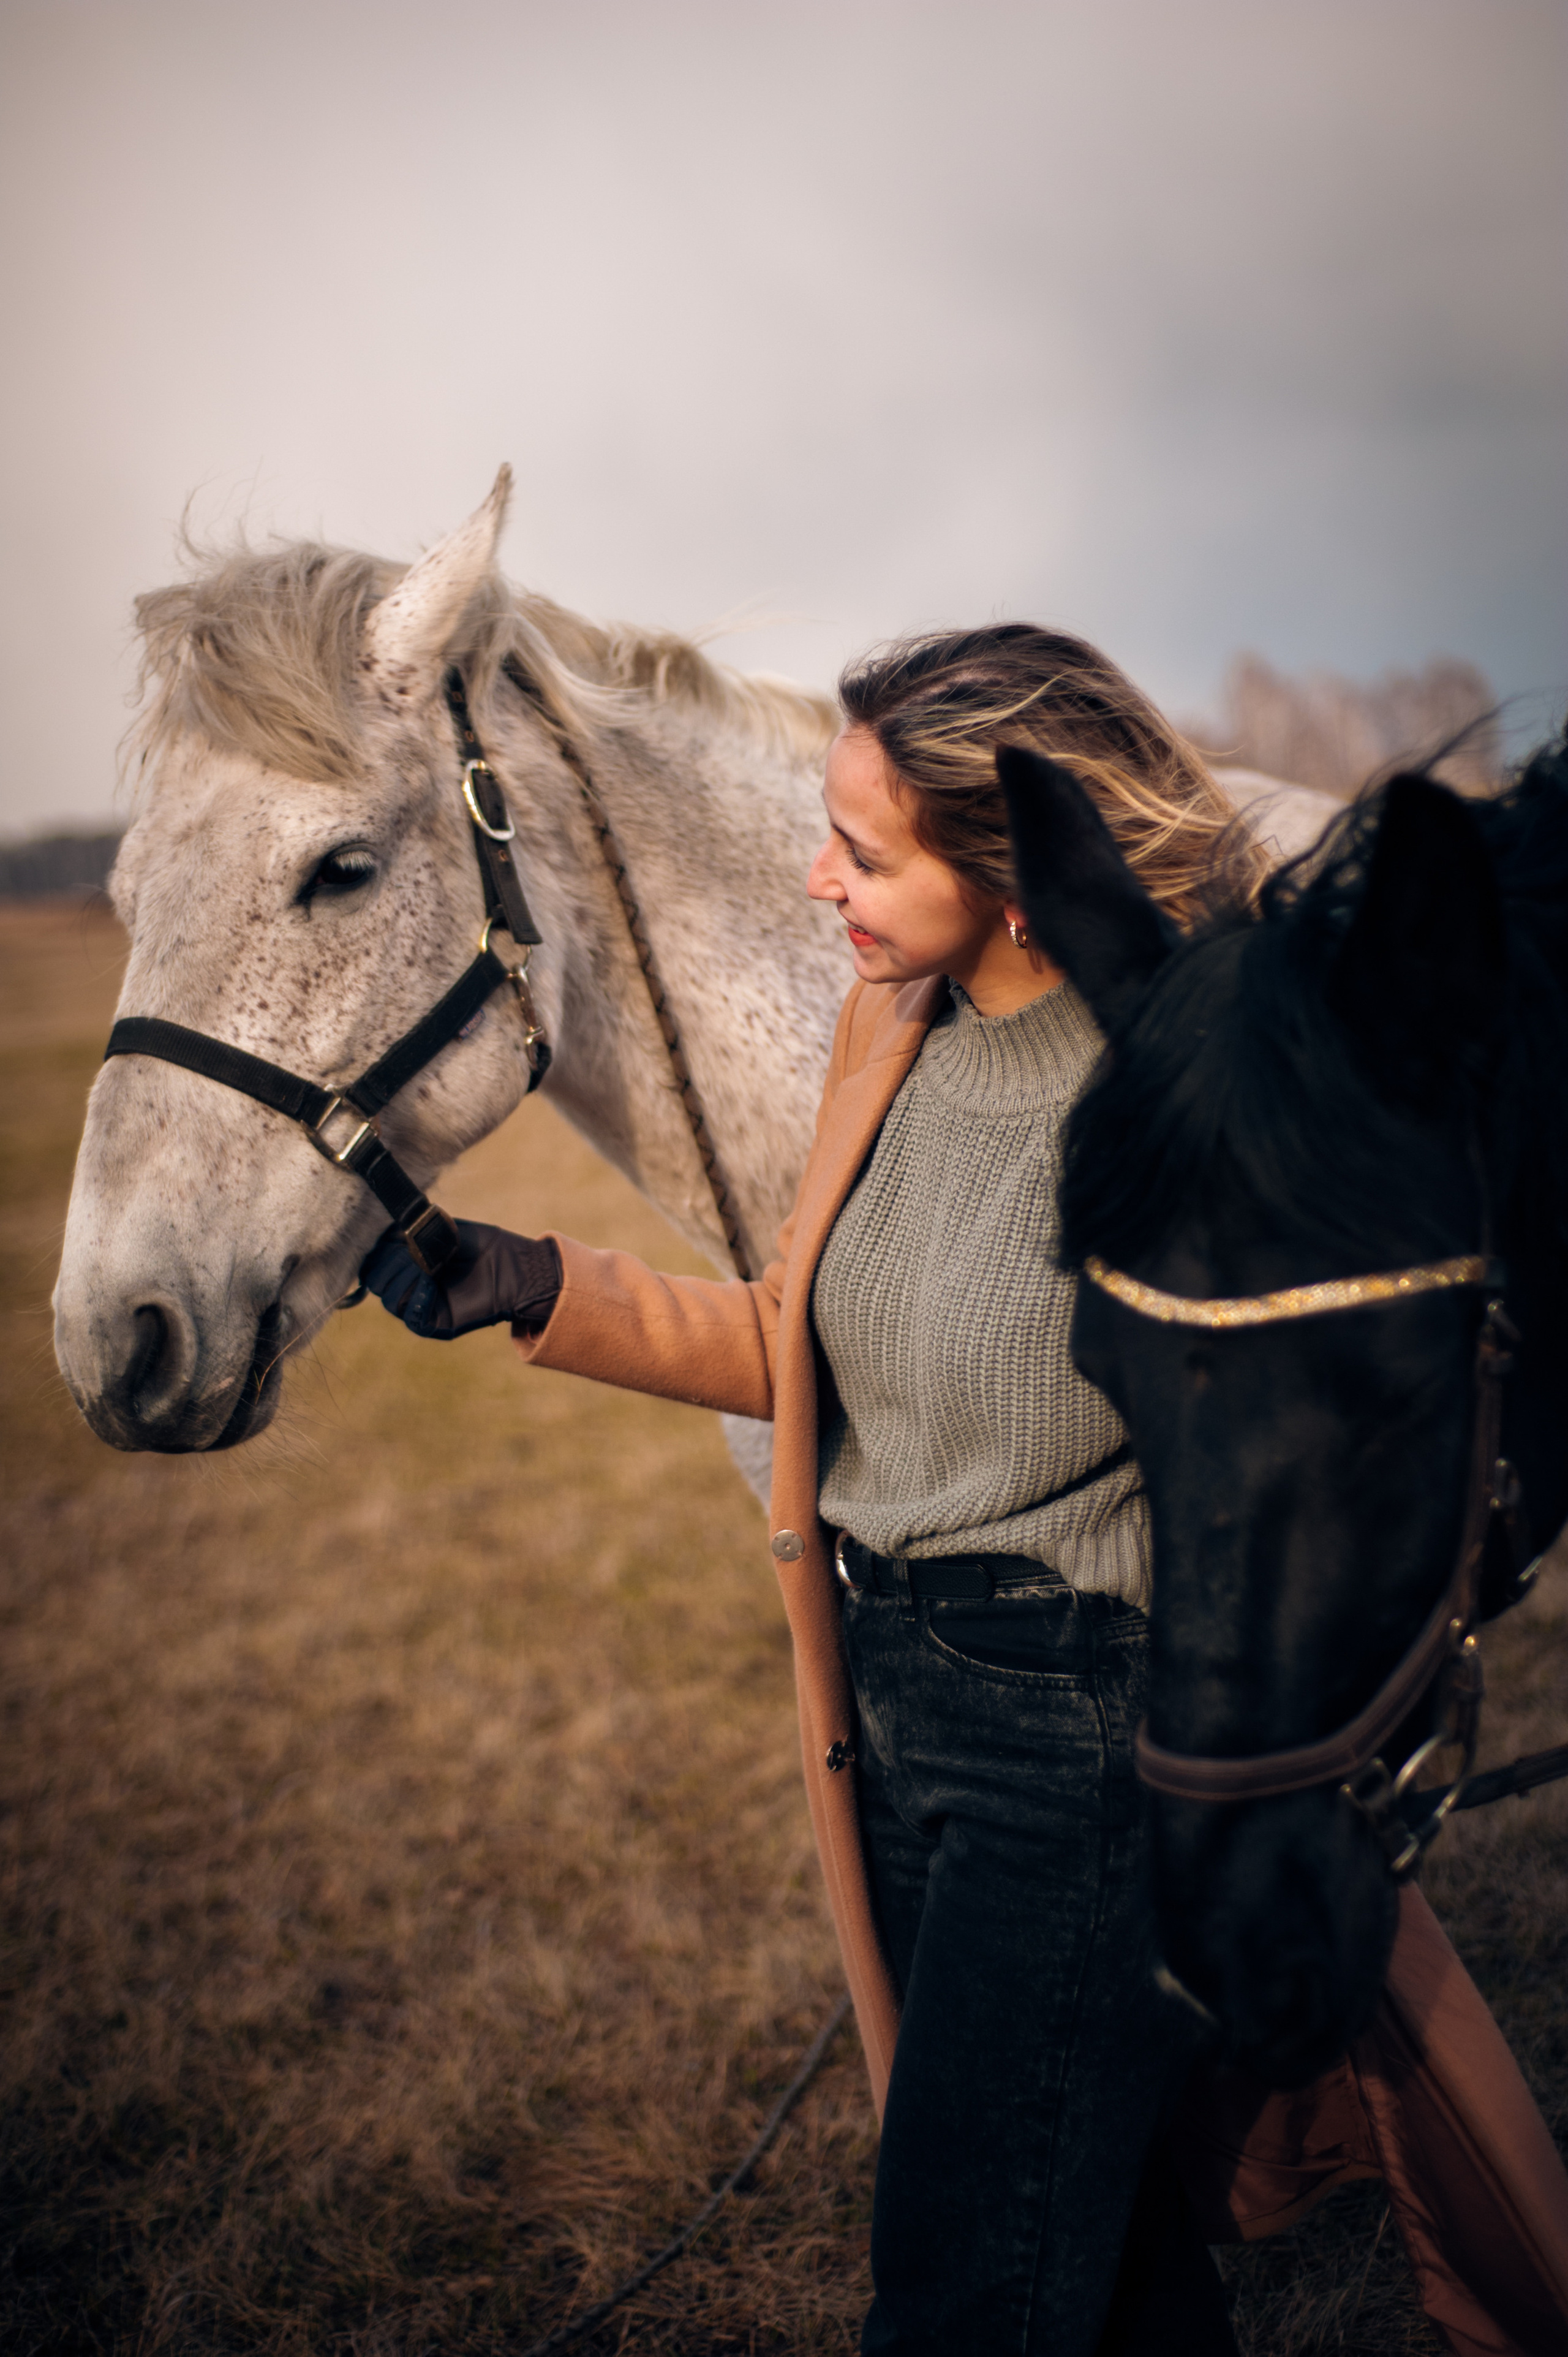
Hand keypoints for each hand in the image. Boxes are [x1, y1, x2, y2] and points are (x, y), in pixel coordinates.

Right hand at [360, 1220, 561, 1338]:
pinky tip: (428, 1283)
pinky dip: (414, 1300)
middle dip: (389, 1262)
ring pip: (389, 1299)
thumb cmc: (486, 1246)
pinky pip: (411, 1319)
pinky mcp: (438, 1324)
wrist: (518, 1267)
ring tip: (425, 1265)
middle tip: (411, 1251)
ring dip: (402, 1278)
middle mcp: (413, 1287)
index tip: (391, 1237)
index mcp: (410, 1264)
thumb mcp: (445, 1230)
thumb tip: (381, 1229)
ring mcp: (424, 1307)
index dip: (377, 1250)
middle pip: (377, 1281)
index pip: (374, 1263)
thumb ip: (412, 1229)